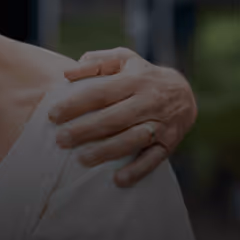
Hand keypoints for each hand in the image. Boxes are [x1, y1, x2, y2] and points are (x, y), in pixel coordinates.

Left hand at [49, 48, 196, 187]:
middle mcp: (149, 102)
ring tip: (81, 160)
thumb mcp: (123, 59)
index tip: (53, 115)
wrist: (186, 92)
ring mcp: (161, 124)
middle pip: (113, 118)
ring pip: (132, 139)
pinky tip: (118, 180)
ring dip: (106, 151)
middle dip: (85, 130)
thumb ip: (96, 62)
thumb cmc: (142, 74)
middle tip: (60, 140)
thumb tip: (67, 72)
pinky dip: (137, 170)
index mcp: (135, 80)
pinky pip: (154, 159)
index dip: (76, 104)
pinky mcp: (170, 143)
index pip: (101, 93)